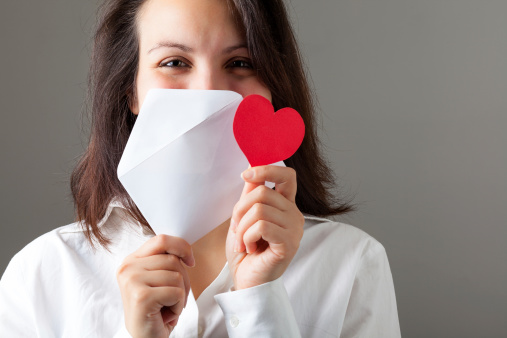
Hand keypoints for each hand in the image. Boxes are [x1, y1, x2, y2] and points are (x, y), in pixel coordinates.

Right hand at [116, 235, 194, 337]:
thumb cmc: (156, 310)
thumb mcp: (159, 279)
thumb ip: (165, 260)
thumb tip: (185, 253)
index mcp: (131, 260)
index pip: (162, 239)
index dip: (182, 247)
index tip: (190, 262)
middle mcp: (128, 268)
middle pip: (173, 260)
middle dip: (183, 280)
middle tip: (171, 299)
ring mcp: (132, 281)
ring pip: (177, 276)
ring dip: (180, 296)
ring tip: (166, 306)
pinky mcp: (141, 297)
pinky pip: (177, 293)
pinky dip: (178, 306)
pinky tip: (165, 315)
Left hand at [226, 165, 304, 289]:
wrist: (246, 280)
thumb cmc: (246, 251)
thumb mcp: (243, 217)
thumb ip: (250, 194)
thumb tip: (251, 167)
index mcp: (285, 206)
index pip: (287, 176)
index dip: (266, 170)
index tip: (246, 175)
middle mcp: (294, 215)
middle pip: (262, 192)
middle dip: (240, 210)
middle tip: (236, 229)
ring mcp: (294, 230)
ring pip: (259, 210)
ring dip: (241, 227)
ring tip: (242, 242)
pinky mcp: (289, 244)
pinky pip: (262, 226)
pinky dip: (247, 237)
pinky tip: (249, 249)